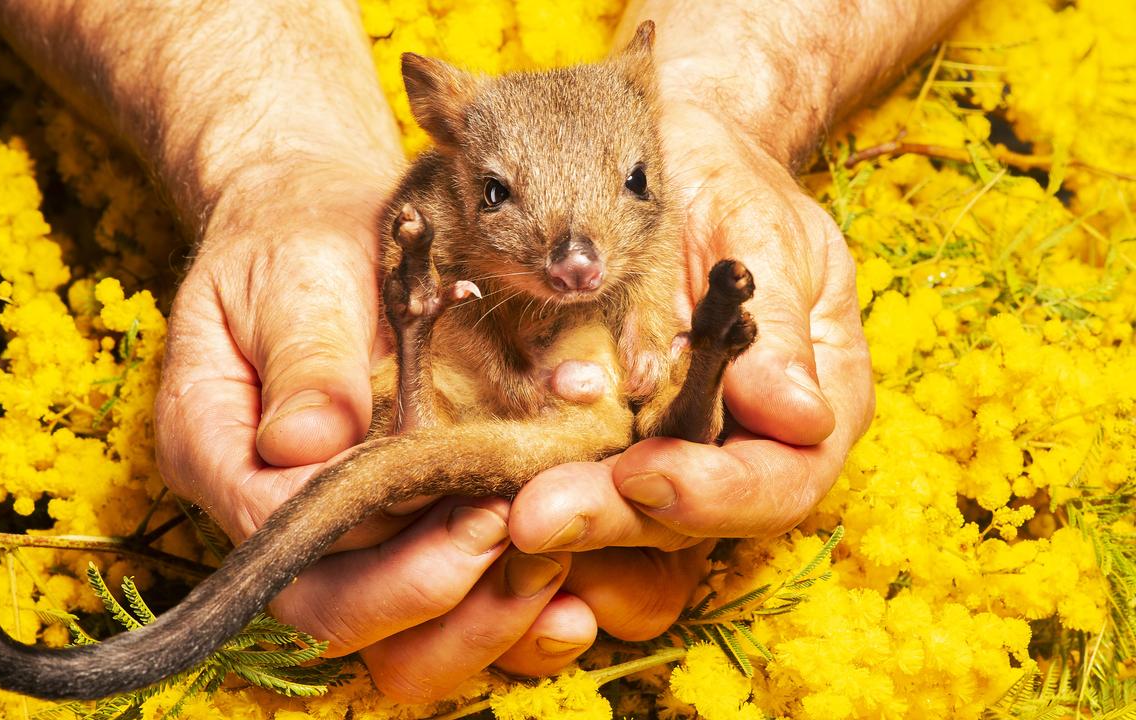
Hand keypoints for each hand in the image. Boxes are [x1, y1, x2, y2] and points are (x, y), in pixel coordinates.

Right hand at [156, 184, 626, 700]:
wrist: (321, 220)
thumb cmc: (302, 236)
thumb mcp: (297, 274)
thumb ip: (307, 358)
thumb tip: (308, 443)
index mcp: (217, 449)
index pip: (283, 537)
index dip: (378, 544)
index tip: (474, 508)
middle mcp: (263, 507)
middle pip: (333, 607)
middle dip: (436, 593)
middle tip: (529, 544)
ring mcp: (323, 525)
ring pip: (384, 626)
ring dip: (473, 621)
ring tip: (558, 585)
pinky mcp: (383, 524)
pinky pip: (431, 594)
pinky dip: (495, 605)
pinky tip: (566, 596)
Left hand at [500, 104, 873, 667]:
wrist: (650, 159)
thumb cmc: (721, 183)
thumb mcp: (757, 225)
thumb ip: (778, 315)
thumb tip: (800, 417)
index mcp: (802, 401)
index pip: (781, 479)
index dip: (718, 494)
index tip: (647, 477)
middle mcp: (735, 443)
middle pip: (689, 519)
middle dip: (613, 520)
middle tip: (537, 516)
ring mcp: (660, 448)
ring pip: (623, 519)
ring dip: (564, 521)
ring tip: (505, 510)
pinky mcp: (595, 438)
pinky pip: (569, 482)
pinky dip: (528, 489)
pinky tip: (483, 488)